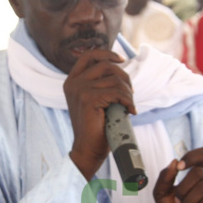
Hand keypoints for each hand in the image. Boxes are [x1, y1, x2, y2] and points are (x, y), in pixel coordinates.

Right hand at [64, 50, 135, 179]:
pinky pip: (117, 92)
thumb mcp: (96, 100)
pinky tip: (130, 111)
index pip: (89, 55)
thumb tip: (120, 69)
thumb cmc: (96, 127)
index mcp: (72, 81)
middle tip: (130, 94)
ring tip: (129, 106)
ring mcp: (79, 89)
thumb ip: (100, 84)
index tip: (122, 60)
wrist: (88, 149)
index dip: (107, 53)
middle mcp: (73, 83)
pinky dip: (128, 101)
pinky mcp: (88, 99)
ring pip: (115, 80)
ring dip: (128, 93)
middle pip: (106, 65)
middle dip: (124, 77)